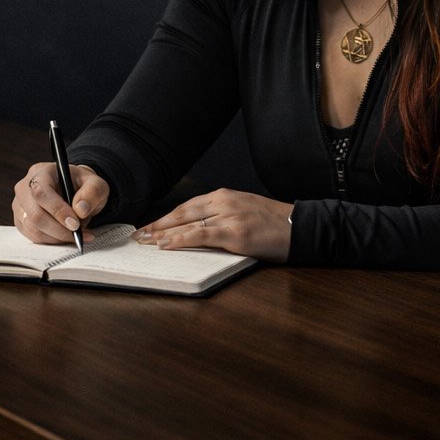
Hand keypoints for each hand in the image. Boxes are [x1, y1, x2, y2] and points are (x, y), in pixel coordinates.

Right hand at [12, 161, 108, 243]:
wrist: (74, 190)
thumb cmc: (82, 185)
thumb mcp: (95, 183)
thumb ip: (92, 192)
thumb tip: (80, 209)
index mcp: (41, 172)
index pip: (41, 192)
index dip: (57, 210)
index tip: (75, 224)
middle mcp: (24, 187)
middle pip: (34, 214)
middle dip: (58, 230)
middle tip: (78, 234)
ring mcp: (20, 205)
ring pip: (33, 229)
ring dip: (57, 237)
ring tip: (76, 235)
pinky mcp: (21, 221)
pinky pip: (33, 236)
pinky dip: (52, 241)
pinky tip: (66, 236)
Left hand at [134, 189, 292, 261]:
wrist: (300, 227)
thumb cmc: (275, 223)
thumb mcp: (245, 210)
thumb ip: (222, 215)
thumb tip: (198, 230)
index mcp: (225, 195)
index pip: (187, 206)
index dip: (166, 217)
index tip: (150, 227)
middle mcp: (223, 201)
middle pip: (182, 213)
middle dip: (158, 225)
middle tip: (139, 235)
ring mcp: (229, 216)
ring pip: (187, 224)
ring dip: (162, 234)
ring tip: (146, 242)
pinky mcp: (235, 232)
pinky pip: (201, 235)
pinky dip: (180, 240)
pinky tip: (166, 245)